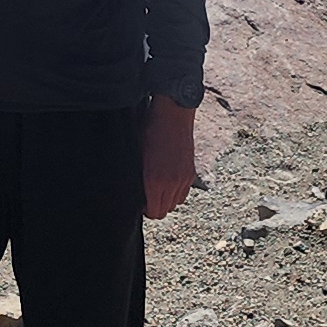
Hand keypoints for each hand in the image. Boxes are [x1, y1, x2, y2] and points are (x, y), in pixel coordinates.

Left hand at [137, 96, 197, 220]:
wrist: (173, 114)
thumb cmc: (149, 130)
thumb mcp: (137, 154)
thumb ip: (138, 177)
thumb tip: (135, 190)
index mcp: (154, 181)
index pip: (154, 212)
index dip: (145, 210)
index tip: (140, 201)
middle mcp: (171, 184)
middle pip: (164, 211)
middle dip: (155, 206)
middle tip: (147, 195)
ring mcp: (183, 179)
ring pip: (175, 204)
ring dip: (166, 200)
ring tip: (157, 187)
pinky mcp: (191, 172)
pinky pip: (184, 193)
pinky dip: (176, 191)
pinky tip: (168, 180)